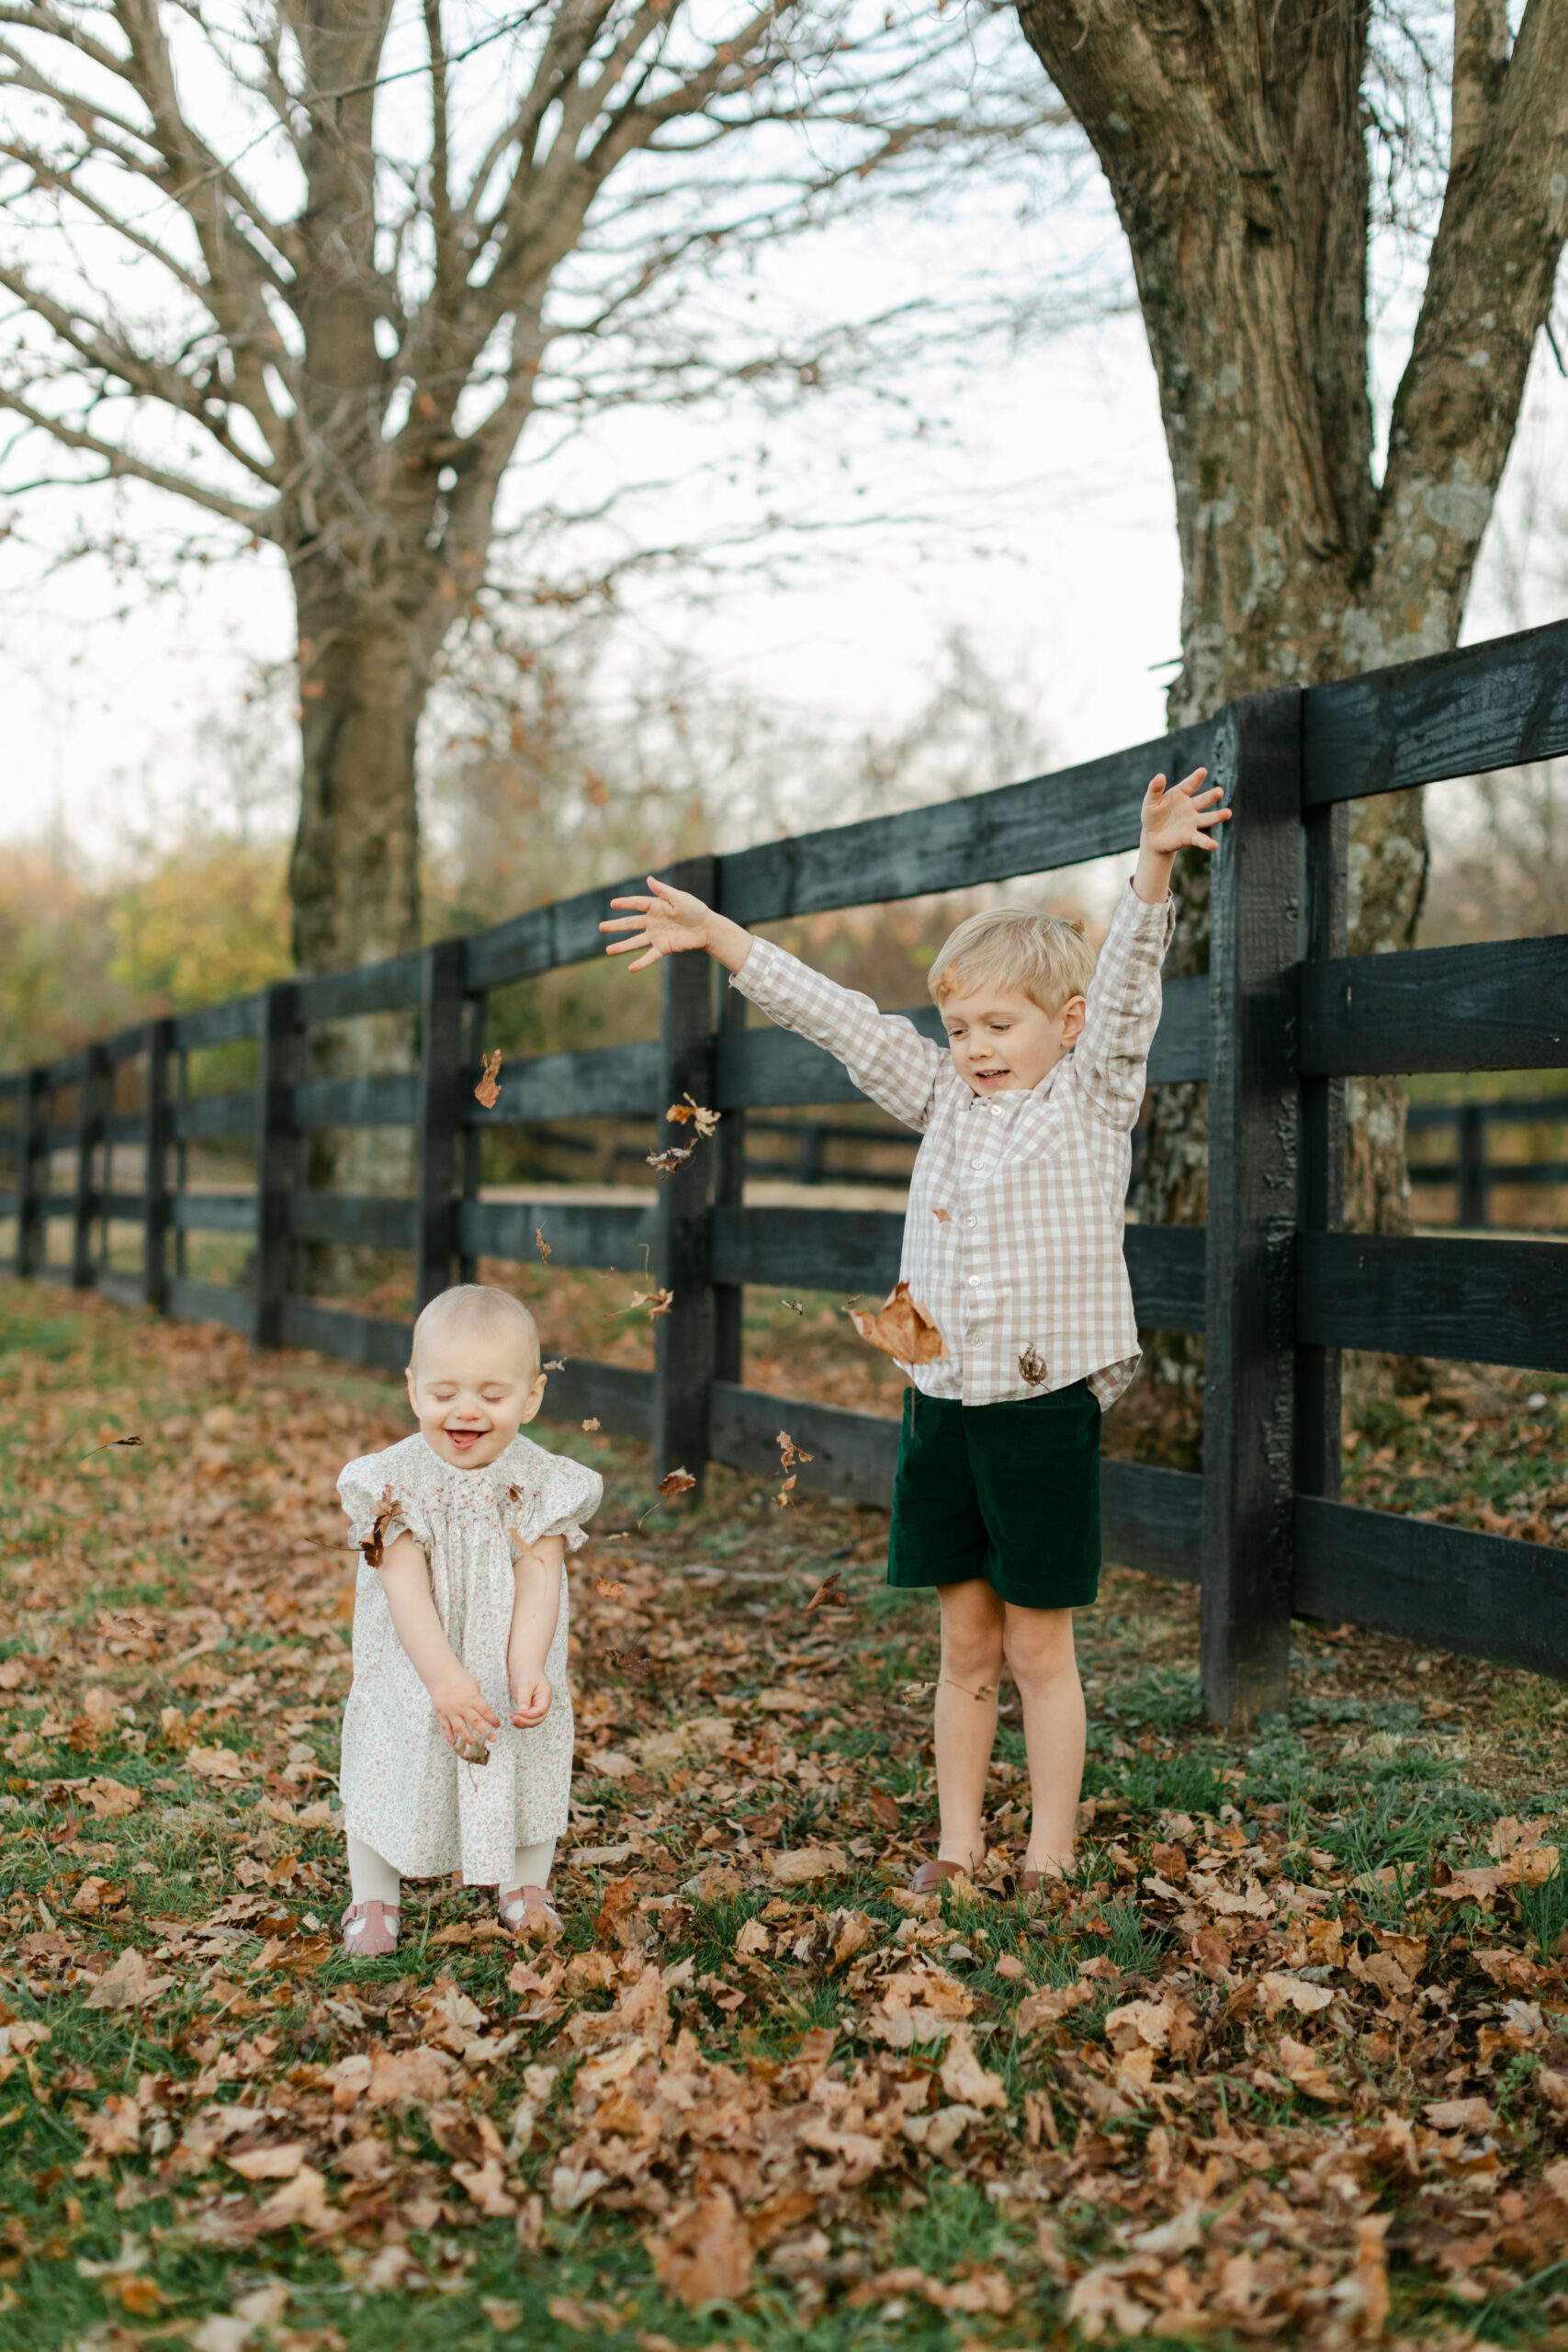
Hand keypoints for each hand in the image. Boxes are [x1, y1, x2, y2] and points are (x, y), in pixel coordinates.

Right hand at [429, 1668, 498, 1754]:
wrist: (441, 1675)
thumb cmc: (460, 1679)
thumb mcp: (474, 1685)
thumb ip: (477, 1699)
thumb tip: (483, 1712)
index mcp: (473, 1698)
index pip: (486, 1711)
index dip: (493, 1720)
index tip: (498, 1726)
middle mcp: (462, 1706)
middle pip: (475, 1722)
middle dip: (485, 1732)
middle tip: (493, 1739)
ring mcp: (451, 1711)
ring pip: (460, 1728)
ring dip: (468, 1738)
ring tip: (474, 1745)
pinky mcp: (442, 1714)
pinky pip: (446, 1728)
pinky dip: (449, 1736)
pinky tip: (454, 1744)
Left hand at [509, 1666, 553, 1727]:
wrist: (526, 1669)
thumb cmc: (527, 1674)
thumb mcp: (525, 1683)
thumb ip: (524, 1696)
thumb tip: (522, 1710)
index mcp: (545, 1697)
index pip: (540, 1711)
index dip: (529, 1715)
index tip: (517, 1713)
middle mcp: (543, 1704)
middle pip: (538, 1719)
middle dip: (526, 1721)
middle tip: (513, 1718)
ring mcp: (537, 1707)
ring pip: (533, 1721)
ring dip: (522, 1723)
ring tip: (512, 1719)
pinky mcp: (530, 1709)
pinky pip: (528, 1719)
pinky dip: (521, 1722)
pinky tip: (513, 1719)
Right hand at [600, 874, 715, 970]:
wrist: (707, 928)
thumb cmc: (695, 910)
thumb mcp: (679, 898)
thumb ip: (663, 891)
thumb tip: (648, 879)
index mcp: (656, 907)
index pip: (637, 904)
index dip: (625, 903)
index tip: (612, 904)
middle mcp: (653, 921)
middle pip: (630, 923)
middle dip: (615, 925)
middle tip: (600, 927)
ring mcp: (656, 935)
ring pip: (635, 941)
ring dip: (621, 946)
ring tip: (607, 950)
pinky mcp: (663, 947)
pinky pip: (650, 956)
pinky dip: (641, 963)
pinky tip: (631, 969)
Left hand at [1139, 767, 1228, 857]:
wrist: (1152, 837)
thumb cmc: (1152, 815)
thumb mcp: (1150, 801)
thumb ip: (1154, 789)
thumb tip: (1159, 776)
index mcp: (1180, 795)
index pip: (1189, 785)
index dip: (1196, 778)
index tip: (1202, 771)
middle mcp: (1190, 807)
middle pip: (1203, 800)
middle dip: (1211, 796)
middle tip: (1219, 792)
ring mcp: (1192, 822)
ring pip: (1207, 818)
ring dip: (1218, 816)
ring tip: (1228, 813)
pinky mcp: (1190, 836)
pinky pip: (1200, 839)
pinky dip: (1207, 843)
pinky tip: (1214, 845)